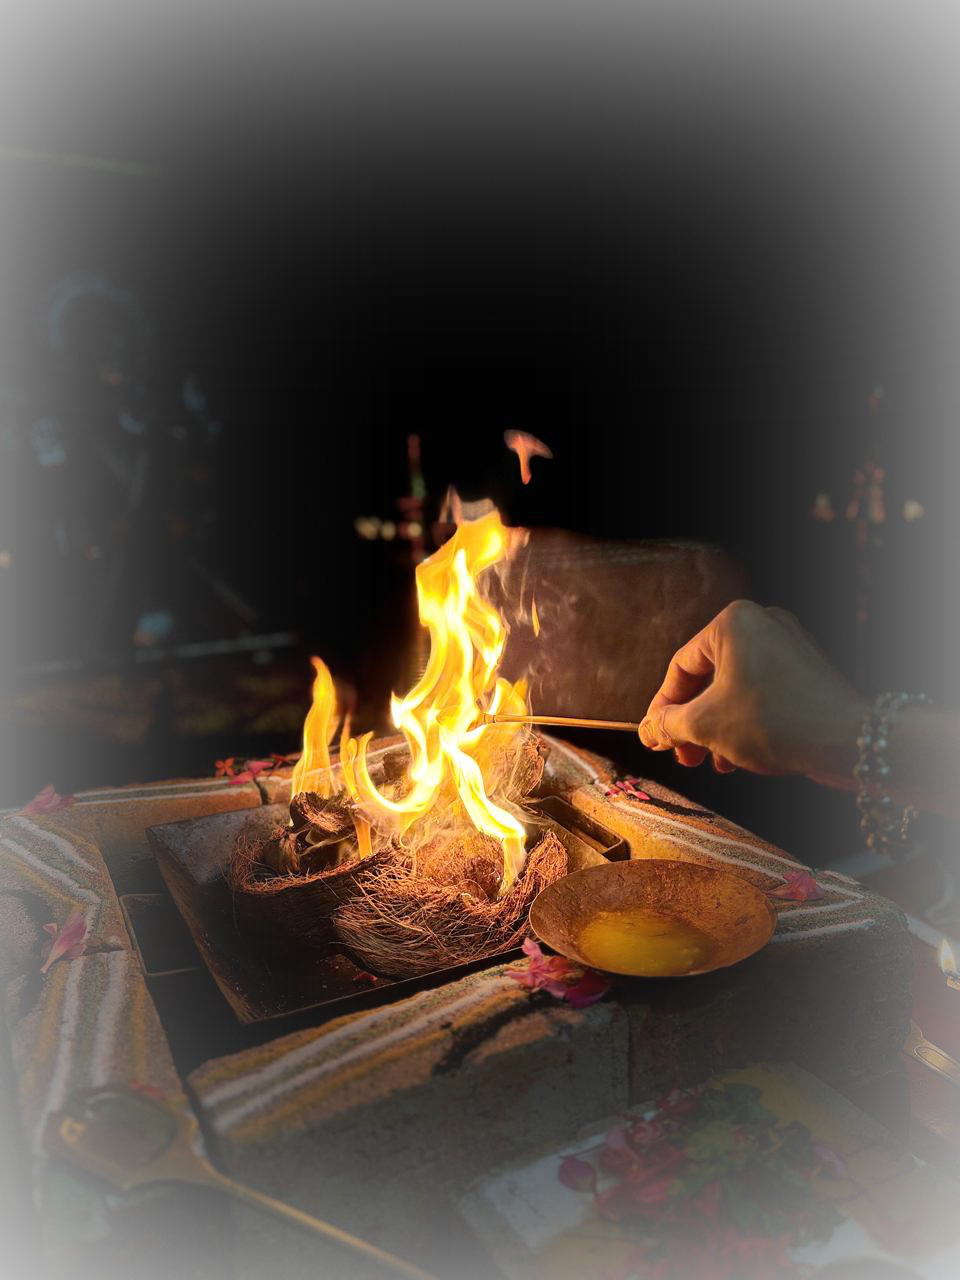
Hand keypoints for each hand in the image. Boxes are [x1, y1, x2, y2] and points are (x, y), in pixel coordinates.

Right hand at [638, 600, 866, 778]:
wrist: (846, 740)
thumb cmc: (773, 721)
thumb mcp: (706, 724)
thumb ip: (669, 723)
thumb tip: (648, 729)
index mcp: (733, 623)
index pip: (681, 667)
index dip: (662, 707)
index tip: (656, 737)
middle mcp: (762, 624)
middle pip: (709, 678)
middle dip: (692, 722)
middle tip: (683, 755)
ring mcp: (788, 645)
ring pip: (734, 689)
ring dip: (716, 727)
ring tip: (710, 762)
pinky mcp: (806, 670)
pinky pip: (761, 692)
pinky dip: (744, 720)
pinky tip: (737, 757)